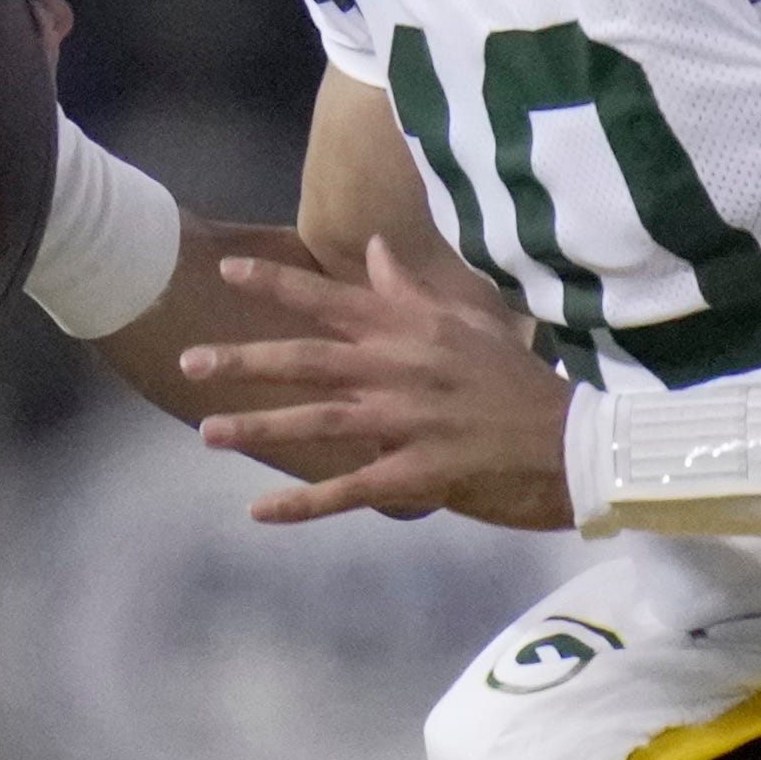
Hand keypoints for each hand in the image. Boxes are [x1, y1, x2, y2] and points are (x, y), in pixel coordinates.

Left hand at [187, 238, 575, 529]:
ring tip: (208, 433)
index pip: (332, 298)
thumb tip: (373, 247)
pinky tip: (259, 512)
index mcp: (409, 331)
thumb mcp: (466, 319)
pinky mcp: (417, 472)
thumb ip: (410, 288)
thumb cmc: (513, 377)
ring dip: (261, 427)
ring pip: (319, 422)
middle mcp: (399, 370)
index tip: (226, 269)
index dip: (278, 283)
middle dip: (246, 360)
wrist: (571, 438)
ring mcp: (407, 423)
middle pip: (310, 360)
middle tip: (189, 360)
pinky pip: (350, 490)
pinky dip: (304, 505)